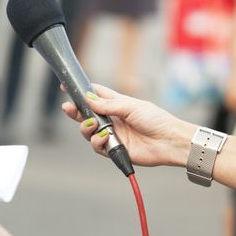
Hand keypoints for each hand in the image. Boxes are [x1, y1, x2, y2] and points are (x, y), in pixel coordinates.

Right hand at [61, 84, 195, 166]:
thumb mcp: (131, 106)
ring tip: (92, 125)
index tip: (66, 86)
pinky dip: (98, 141)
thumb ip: (108, 104)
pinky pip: (97, 146)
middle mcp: (112, 119)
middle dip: (75, 111)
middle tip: (68, 108)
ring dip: (86, 128)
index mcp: (117, 104)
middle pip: (86, 114)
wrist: (168, 141)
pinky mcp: (114, 149)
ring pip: (88, 131)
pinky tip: (105, 137)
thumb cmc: (155, 119)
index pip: (95, 95)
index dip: (81, 91)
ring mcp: (112, 134)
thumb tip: (88, 99)